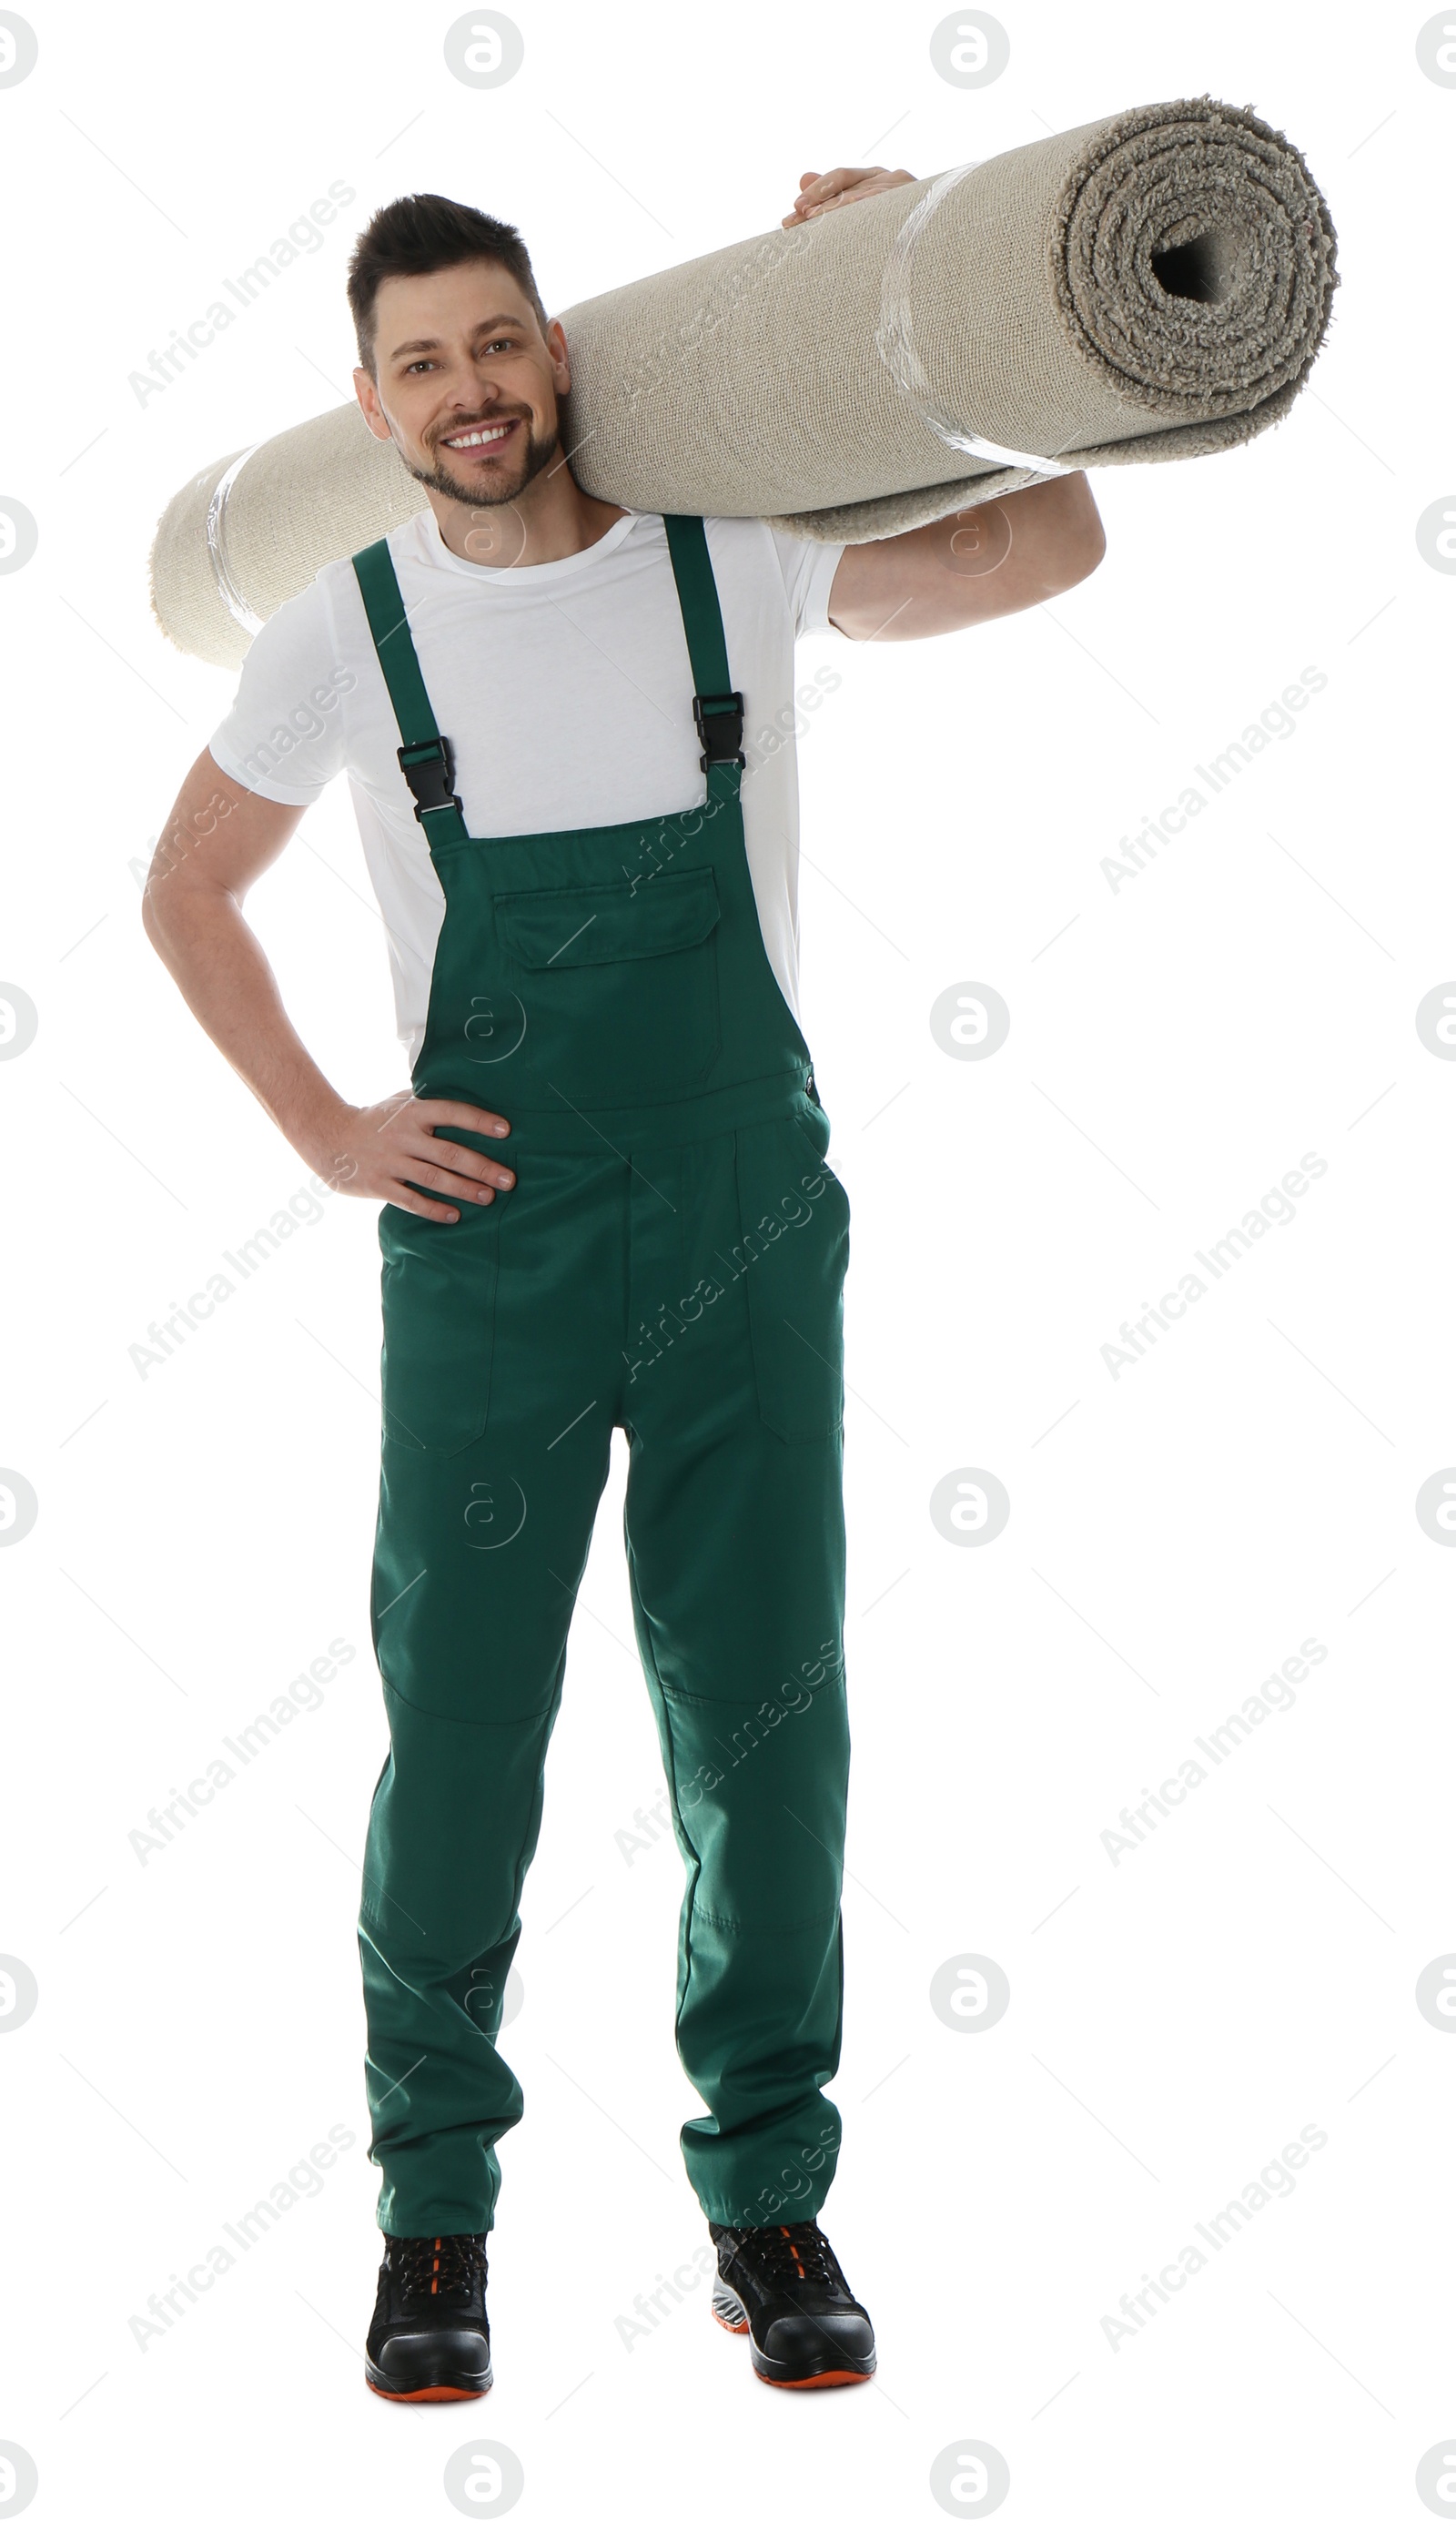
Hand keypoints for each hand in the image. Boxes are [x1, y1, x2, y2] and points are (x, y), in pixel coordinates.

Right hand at [310, 1093, 513, 1223]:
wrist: (328, 1138)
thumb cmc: (374, 1119)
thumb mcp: (399, 1101)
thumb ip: (428, 1101)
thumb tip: (465, 1091)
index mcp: (412, 1112)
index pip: (451, 1112)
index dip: (478, 1121)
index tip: (505, 1130)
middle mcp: (403, 1136)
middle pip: (449, 1153)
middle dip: (482, 1167)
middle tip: (509, 1180)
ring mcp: (391, 1162)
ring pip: (434, 1179)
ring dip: (464, 1189)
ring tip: (488, 1198)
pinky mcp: (379, 1185)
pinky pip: (411, 1201)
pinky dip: (433, 1210)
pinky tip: (454, 1216)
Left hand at [782, 165, 914, 226]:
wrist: (944, 249)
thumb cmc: (904, 234)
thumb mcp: (866, 215)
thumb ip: (835, 198)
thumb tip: (802, 177)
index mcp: (878, 179)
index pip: (840, 179)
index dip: (814, 194)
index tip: (790, 215)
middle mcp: (891, 178)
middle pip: (846, 183)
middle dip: (816, 201)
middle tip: (793, 219)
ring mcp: (904, 188)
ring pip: (861, 195)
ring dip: (834, 208)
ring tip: (811, 221)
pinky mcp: (914, 200)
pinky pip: (881, 203)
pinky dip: (860, 208)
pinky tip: (843, 217)